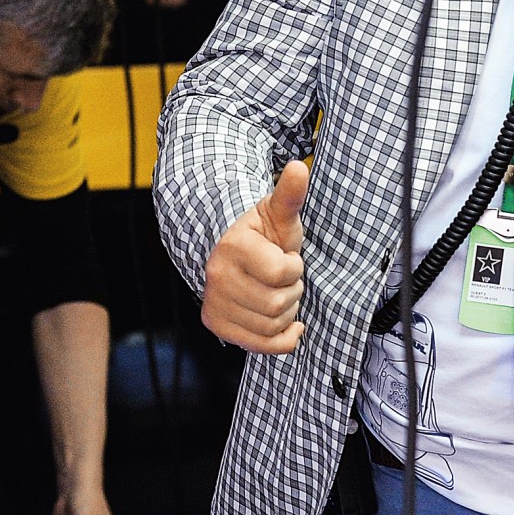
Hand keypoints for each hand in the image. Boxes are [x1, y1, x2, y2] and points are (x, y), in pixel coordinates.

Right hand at [201, 160, 307, 352]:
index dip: (294, 267)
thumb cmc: (266, 235)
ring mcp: (214, 304)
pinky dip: (283, 339)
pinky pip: (262, 347)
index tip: (286, 257)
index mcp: (233, 247)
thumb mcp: (280, 214)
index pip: (282, 273)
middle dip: (292, 291)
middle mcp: (216, 277)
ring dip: (286, 312)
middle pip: (277, 304)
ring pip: (272, 326)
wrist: (240, 254)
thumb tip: (299, 168)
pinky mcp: (218, 326)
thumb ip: (290, 195)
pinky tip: (286, 324)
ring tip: (275, 292)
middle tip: (281, 278)